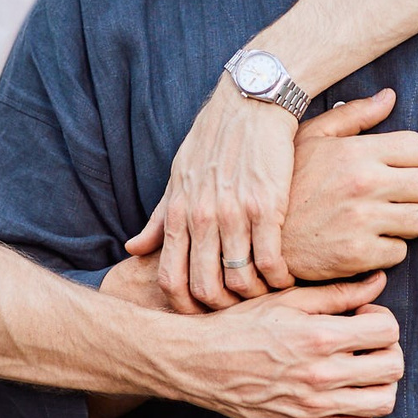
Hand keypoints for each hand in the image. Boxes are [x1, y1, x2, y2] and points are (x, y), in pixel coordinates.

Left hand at [127, 79, 298, 311]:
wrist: (249, 104)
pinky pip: (271, 261)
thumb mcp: (177, 178)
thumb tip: (132, 249)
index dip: (184, 307)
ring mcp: (235, 214)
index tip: (202, 313)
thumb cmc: (212, 141)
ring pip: (240, 281)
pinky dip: (279, 279)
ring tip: (264, 294)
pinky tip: (285, 278)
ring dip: (254, 297)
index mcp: (179, 214)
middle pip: (205, 288)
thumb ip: (159, 219)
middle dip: (221, 310)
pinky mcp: (268, 206)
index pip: (171, 279)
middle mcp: (203, 218)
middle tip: (237, 310)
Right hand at [158, 273, 401, 417]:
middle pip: (393, 367)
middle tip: (366, 342)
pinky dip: (362, 412)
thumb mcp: (287, 299)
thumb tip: (378, 282)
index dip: (382, 318)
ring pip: (383, 402)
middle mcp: (321, 374)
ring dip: (380, 383)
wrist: (199, 364)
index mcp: (319, 336)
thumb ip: (337, 293)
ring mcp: (315, 406)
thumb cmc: (240, 325)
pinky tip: (345, 393)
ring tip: (360, 369)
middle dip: (387, 349)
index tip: (363, 315)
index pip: (387, 330)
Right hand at [283, 90, 417, 279]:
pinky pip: (399, 253)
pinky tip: (364, 242)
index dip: (414, 159)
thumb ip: (354, 115)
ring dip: (406, 223)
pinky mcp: (358, 255)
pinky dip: (385, 251)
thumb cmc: (286, 182)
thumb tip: (390, 97)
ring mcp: (362, 222)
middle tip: (397, 197)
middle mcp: (363, 184)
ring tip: (383, 220)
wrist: (257, 237)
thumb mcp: (311, 138)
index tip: (398, 169)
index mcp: (355, 152)